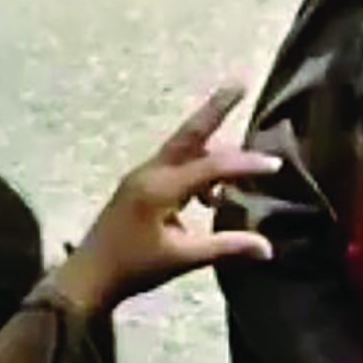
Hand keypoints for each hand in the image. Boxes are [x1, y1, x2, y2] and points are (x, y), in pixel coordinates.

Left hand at [50, 84, 281, 314]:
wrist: (86, 279)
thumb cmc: (134, 268)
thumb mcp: (183, 259)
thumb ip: (226, 247)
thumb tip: (268, 247)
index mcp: (160, 188)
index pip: (212, 166)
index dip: (246, 164)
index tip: (276, 165)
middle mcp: (151, 173)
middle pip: (189, 133)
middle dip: (215, 108)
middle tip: (239, 83)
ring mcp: (142, 177)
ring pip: (183, 149)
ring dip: (212, 147)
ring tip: (240, 163)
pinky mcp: (140, 186)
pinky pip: (175, 165)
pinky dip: (199, 168)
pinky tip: (213, 196)